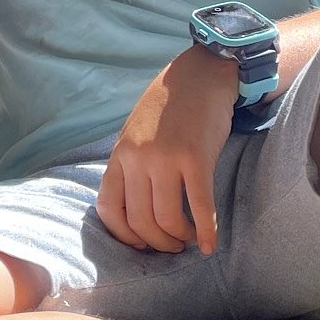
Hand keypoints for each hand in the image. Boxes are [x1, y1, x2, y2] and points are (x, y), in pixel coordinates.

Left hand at [96, 47, 239, 253]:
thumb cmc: (170, 105)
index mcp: (120, 154)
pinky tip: (210, 244)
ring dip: (180, 238)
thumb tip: (135, 208)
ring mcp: (165, 158)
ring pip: (167, 219)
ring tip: (190, 239)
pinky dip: (206, 231)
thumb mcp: (137, 132)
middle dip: (158, 243)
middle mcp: (137, 158)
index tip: (141, 243)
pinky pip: (199, 206)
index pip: (109, 208)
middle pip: (140, 221)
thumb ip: (132, 165)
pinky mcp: (195, 158)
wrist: (200, 73)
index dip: (125, 235)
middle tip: (173, 246)